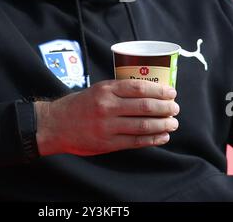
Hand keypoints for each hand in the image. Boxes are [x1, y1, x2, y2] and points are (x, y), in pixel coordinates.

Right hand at [35, 80, 179, 155]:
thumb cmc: (80, 105)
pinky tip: (162, 136)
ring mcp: (108, 127)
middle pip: (145, 106)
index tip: (171, 92)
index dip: (159, 90)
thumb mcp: (98, 89)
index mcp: (106, 89)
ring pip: (143, 125)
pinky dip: (152, 139)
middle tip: (176, 108)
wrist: (56, 124)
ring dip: (163, 124)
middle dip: (165, 108)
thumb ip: (119, 91)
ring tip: (173, 123)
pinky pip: (135, 142)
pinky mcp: (108, 143)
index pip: (139, 88)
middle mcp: (108, 106)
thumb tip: (148, 92)